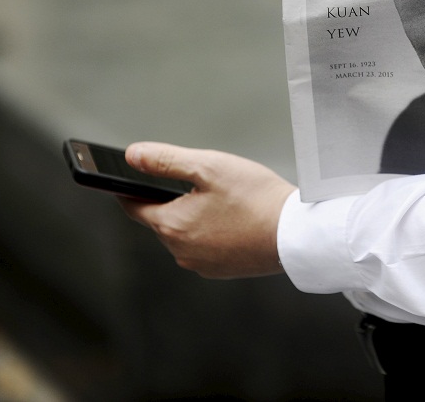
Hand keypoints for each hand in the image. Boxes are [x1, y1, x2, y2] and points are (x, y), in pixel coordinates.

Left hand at [117, 142, 295, 278]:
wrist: (295, 234)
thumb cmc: (257, 199)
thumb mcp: (208, 167)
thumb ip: (166, 160)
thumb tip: (133, 155)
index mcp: (171, 225)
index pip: (133, 206)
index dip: (130, 189)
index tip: (130, 178)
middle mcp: (181, 251)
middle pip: (161, 220)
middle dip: (172, 200)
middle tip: (199, 182)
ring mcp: (202, 264)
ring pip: (184, 234)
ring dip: (193, 217)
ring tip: (223, 200)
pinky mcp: (222, 270)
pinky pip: (205, 247)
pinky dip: (212, 233)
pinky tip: (234, 219)